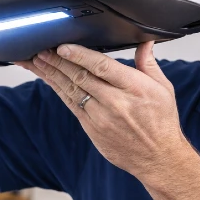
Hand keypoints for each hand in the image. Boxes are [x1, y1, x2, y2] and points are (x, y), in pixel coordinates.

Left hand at [17, 42, 189, 179]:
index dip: (80, 56)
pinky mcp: (92, 128)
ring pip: (71, 91)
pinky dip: (58, 90)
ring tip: (37, 60)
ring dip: (52, 74)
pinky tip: (48, 78)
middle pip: (81, 77)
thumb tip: (145, 41)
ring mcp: (101, 117)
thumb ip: (148, 63)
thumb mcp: (163, 88)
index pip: (102, 67)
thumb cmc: (161, 121)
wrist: (158, 158)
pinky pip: (71, 105)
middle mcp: (115, 102)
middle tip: (41, 49)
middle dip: (58, 62)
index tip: (63, 47)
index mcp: (134, 88)